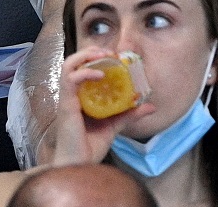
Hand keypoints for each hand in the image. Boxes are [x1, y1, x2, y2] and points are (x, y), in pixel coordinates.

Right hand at [43, 46, 156, 165]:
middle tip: (110, 52)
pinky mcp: (66, 105)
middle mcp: (72, 95)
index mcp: (81, 97)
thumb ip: (129, 114)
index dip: (97, 57)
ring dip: (86, 56)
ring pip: (68, 66)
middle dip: (91, 52)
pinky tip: (100, 74)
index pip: (83, 68)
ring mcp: (68, 99)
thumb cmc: (90, 147)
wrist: (80, 165)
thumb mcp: (115, 126)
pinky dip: (86, 72)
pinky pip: (71, 80)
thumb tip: (151, 106)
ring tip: (104, 56)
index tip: (116, 56)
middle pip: (73, 62)